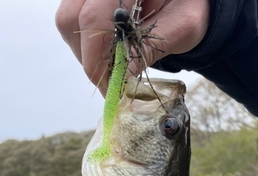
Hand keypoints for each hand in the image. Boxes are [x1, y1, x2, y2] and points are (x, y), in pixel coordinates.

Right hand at [56, 0, 209, 94]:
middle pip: (72, 17)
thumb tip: (122, 76)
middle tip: (110, 82)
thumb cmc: (189, 6)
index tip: (109, 86)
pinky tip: (108, 53)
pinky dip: (87, 42)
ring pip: (68, 19)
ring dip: (86, 51)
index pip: (94, 17)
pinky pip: (73, 19)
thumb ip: (151, 48)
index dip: (97, 57)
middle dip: (89, 57)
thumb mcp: (181, 28)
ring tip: (111, 67)